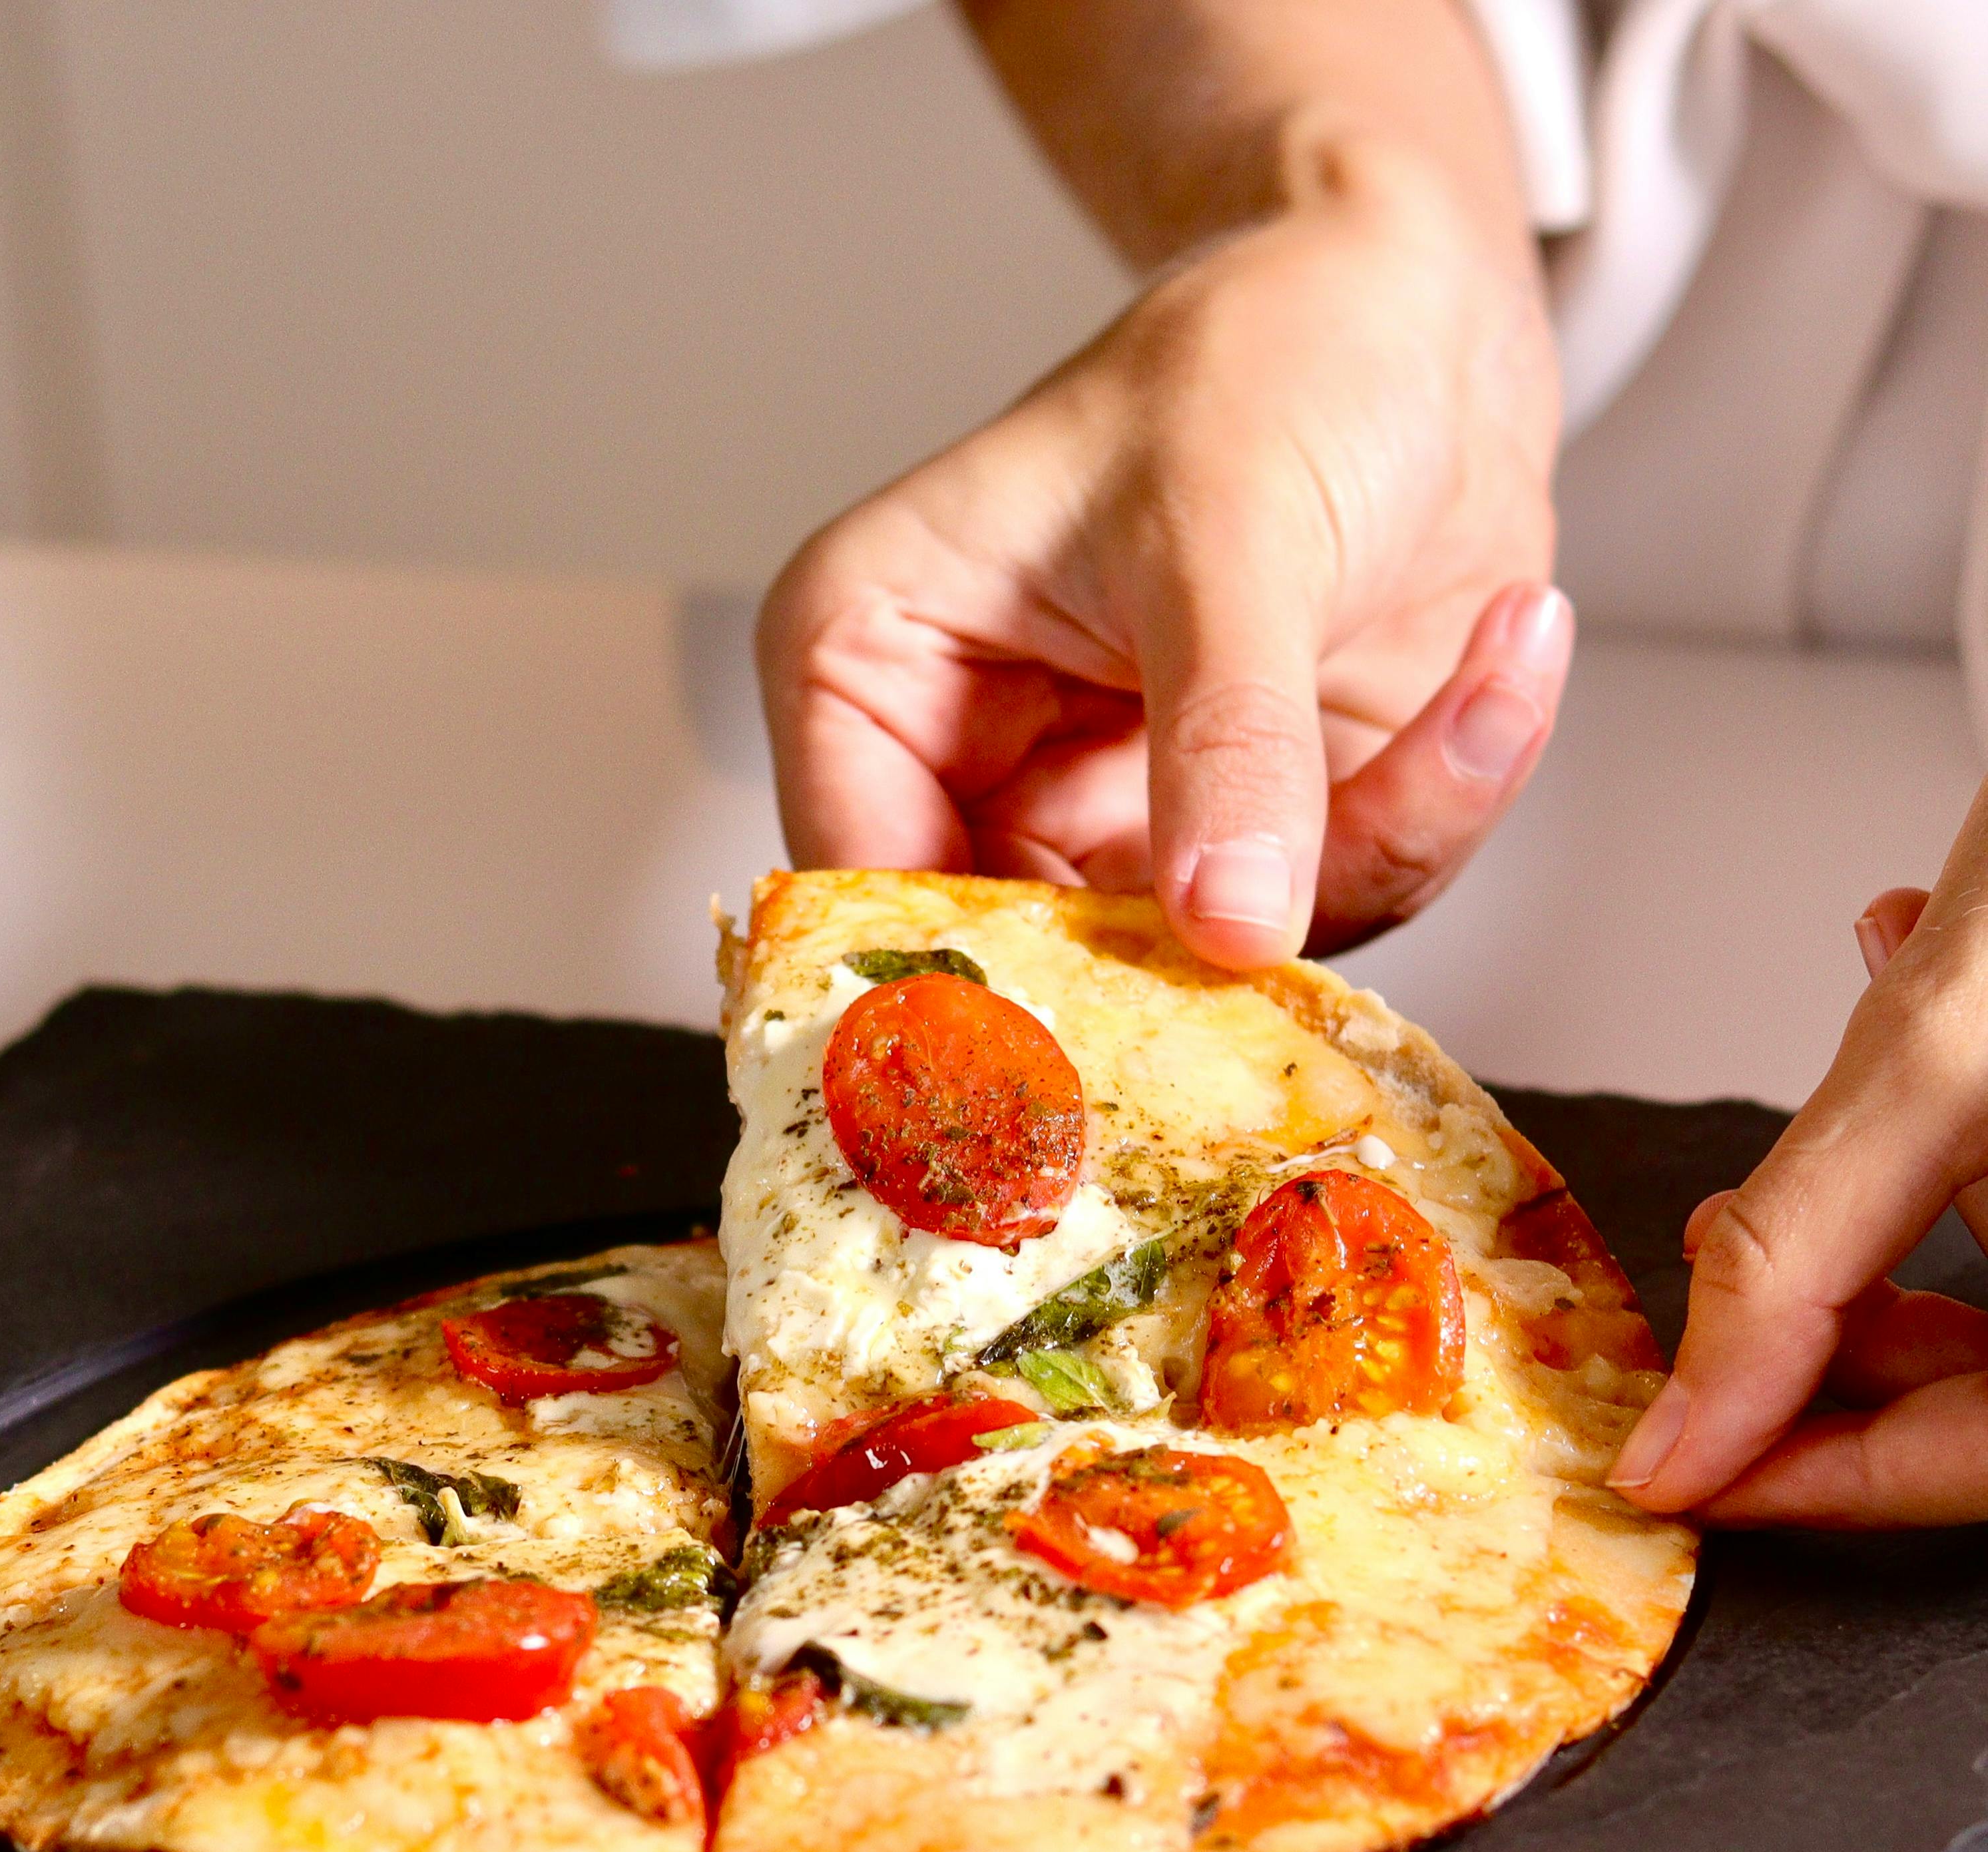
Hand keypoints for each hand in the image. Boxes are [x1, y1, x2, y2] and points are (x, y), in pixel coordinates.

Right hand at [758, 121, 1565, 967]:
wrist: (1424, 317)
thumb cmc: (1271, 349)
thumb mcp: (1229, 529)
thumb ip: (1223, 736)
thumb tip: (1227, 926)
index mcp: (874, 671)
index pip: (869, 892)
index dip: (975, 987)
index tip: (1126, 1014)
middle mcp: (971, 769)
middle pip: (1039, 967)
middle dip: (1218, 937)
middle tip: (1342, 862)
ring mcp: (1109, 815)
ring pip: (1205, 960)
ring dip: (1373, 839)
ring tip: (1486, 656)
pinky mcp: (1235, 836)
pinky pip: (1325, 907)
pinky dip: (1435, 803)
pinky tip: (1502, 651)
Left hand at [1610, 784, 1987, 1524]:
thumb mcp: (1945, 1063)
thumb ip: (1805, 1266)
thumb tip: (1690, 1443)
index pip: (1979, 1467)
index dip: (1816, 1482)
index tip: (1676, 1477)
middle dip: (1832, 1356)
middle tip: (1709, 1331)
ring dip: (1876, 1246)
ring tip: (1774, 1190)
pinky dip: (1948, 1150)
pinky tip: (1894, 1015)